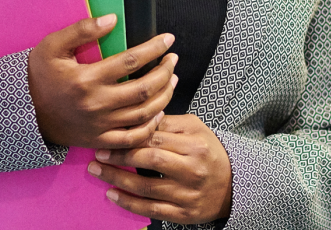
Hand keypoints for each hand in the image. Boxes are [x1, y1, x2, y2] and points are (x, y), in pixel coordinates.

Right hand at [28, 14, 178, 149]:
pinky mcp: (100, 140)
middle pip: (144, 89)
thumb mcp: (52, 46)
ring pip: (144, 113)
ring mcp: (100, 125)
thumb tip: (112, 19)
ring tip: (172, 80)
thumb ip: (82, 30)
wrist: (24, 112)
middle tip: (173, 60)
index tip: (168, 40)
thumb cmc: (40, 76)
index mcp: (87, 79)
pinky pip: (132, 138)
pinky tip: (159, 112)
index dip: (155, 48)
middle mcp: (97, 104)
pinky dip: (150, 127)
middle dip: (165, 72)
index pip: (132, 61)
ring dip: (164, 96)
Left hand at [87, 115, 232, 224]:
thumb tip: (141, 117)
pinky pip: (150, 209)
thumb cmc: (209, 153)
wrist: (233, 185)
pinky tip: (112, 194)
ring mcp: (187, 194)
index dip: (130, 138)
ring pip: (145, 187)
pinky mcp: (183, 214)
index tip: (109, 135)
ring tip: (97, 171)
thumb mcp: (196, 129)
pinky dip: (128, 203)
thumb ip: (169, 123)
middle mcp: (192, 170)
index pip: (156, 139)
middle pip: (149, 161)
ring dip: (116, 179)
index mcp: (195, 145)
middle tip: (98, 153)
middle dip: (119, 157)